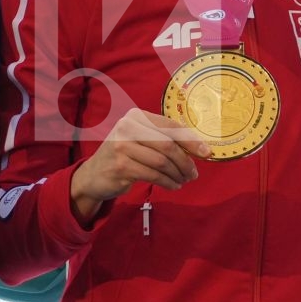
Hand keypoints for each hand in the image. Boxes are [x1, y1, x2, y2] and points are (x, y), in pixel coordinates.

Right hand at [70, 108, 209, 224]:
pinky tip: (173, 185)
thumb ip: (165, 139)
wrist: (94, 175)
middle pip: (168, 145)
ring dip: (178, 174)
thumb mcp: (141, 140)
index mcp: (137, 116)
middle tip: (194, 173)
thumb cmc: (125, 155)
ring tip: (184, 180)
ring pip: (162, 162)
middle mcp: (127, 127)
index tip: (206, 153)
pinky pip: (154, 175)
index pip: (171, 126)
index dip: (191, 140)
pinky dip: (168, 182)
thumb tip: (200, 149)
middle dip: (186, 161)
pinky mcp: (121, 166)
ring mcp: (122, 146)